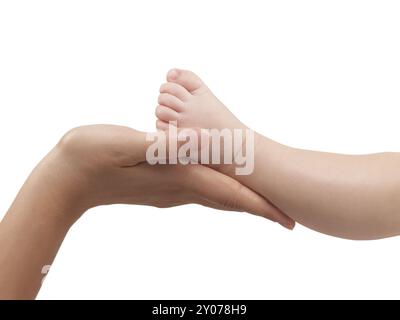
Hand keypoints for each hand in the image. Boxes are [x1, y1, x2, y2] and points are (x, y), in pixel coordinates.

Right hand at [52, 124, 293, 227]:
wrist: (68, 180)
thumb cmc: (92, 158)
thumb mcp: (127, 144)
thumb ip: (165, 145)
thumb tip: (202, 142)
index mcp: (177, 176)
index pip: (228, 195)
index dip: (260, 206)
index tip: (287, 219)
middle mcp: (179, 188)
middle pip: (228, 202)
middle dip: (258, 207)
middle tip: (285, 216)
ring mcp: (169, 191)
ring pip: (216, 199)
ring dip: (241, 201)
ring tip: (262, 202)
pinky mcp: (159, 186)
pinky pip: (200, 192)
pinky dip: (220, 192)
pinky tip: (221, 187)